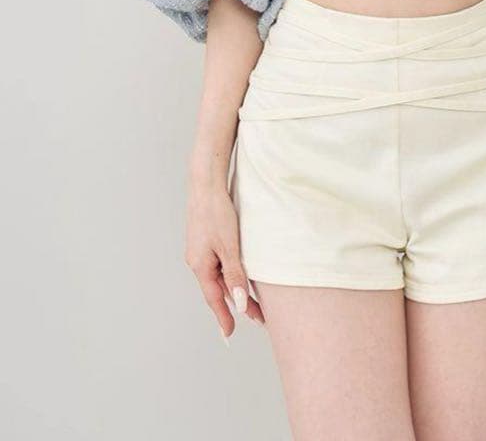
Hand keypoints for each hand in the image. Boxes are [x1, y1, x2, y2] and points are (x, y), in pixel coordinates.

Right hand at [184, 185, 264, 339]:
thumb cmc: (216, 211)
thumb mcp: (230, 246)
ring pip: (219, 275)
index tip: (230, 334)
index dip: (223, 316)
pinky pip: (218, 263)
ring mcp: (200, 250)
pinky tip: (241, 273)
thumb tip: (238, 303)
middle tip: (257, 316)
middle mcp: (197, 260)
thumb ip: (235, 275)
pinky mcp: (205, 239)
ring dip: (234, 287)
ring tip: (254, 299)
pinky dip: (230, 272)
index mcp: (200, 265)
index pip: (213, 298)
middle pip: (218, 288)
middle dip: (236, 303)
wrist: (206, 183)